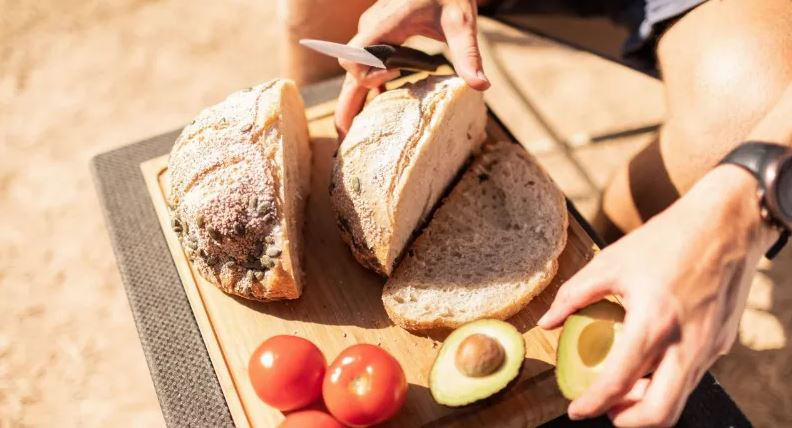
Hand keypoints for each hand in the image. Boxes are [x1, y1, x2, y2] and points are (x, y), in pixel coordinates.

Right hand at [335, 0, 490, 138]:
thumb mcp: (462, 23)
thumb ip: (468, 54)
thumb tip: (481, 86)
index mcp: (385, 24)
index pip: (355, 58)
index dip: (368, 75)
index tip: (394, 75)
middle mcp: (372, 29)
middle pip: (350, 72)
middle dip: (346, 104)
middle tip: (343, 136)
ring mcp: (374, 33)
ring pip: (357, 71)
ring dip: (355, 98)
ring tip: (353, 130)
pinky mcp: (382, 36)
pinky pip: (369, 65)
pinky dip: (370, 87)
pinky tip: (376, 108)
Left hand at [538, 165, 778, 425]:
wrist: (726, 223)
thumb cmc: (665, 239)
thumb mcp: (610, 262)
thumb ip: (574, 295)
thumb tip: (546, 322)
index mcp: (654, 322)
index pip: (619, 381)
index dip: (593, 404)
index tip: (576, 411)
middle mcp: (686, 342)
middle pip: (660, 412)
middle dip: (627, 420)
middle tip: (606, 411)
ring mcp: (710, 346)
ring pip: (679, 398)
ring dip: (648, 403)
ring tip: (624, 387)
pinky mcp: (723, 343)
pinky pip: (692, 376)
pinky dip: (667, 381)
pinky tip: (649, 362)